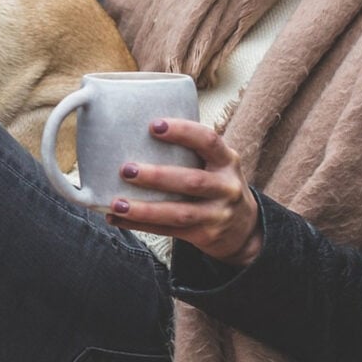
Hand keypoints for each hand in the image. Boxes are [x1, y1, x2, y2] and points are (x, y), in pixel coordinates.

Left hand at [106, 118, 261, 266]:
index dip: (182, 131)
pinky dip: (141, 225)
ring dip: (144, 209)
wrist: (245, 229)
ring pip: (178, 213)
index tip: (154, 125)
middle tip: (126, 169)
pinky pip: (169, 231)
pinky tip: (118, 218)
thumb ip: (192, 151)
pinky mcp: (205, 236)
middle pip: (191, 181)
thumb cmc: (217, 184)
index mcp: (227, 161)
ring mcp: (217, 214)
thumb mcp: (217, 164)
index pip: (208, 141)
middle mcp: (226, 187)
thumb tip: (137, 132)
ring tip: (117, 203)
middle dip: (157, 176)